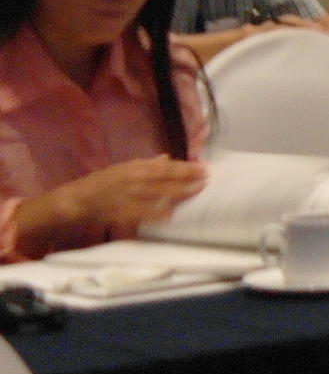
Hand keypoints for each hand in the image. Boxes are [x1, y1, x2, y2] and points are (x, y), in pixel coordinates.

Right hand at [21, 156, 211, 244]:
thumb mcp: (124, 168)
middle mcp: (134, 179)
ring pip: (159, 194)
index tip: (203, 167)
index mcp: (135, 168)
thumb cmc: (101, 183)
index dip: (186, 167)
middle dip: (188, 178)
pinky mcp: (122, 212)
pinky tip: (171, 215)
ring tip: (197, 191)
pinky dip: (157, 214)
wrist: (76, 200)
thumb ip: (147, 164)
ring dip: (180, 193)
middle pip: (166, 178)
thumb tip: (167, 158)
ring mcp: (129, 196)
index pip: (166, 167)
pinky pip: (144, 214)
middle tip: (207, 179)